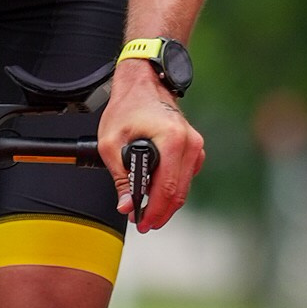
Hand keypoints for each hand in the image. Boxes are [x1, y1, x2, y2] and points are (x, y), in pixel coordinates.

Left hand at [100, 59, 201, 231]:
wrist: (143, 84)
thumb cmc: (128, 106)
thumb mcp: (112, 143)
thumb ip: (120, 178)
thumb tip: (127, 205)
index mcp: (172, 141)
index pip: (167, 189)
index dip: (154, 211)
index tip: (141, 222)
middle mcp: (189, 143)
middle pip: (179, 192)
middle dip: (161, 212)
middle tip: (144, 223)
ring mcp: (194, 144)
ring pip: (184, 186)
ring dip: (167, 203)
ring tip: (148, 212)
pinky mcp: (193, 147)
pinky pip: (186, 176)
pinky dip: (173, 188)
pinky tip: (158, 194)